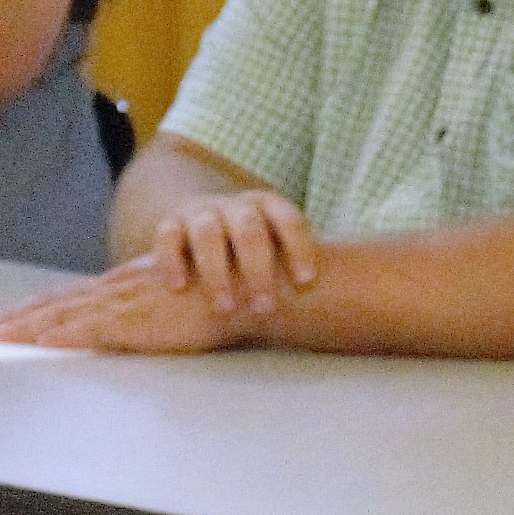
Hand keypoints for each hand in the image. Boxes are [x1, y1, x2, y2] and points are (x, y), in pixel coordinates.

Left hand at [0, 260, 260, 354]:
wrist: (256, 289)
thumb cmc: (221, 303)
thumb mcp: (176, 310)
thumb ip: (150, 319)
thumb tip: (128, 334)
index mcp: (125, 290)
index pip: (70, 298)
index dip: (35, 310)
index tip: (4, 322)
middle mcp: (121, 291)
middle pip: (59, 302)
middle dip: (20, 317)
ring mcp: (130, 304)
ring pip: (68, 313)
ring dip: (31, 326)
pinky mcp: (146, 319)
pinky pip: (97, 328)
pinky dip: (68, 332)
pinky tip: (45, 340)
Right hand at [147, 188, 319, 319]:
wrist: (202, 219)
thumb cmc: (252, 248)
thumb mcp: (276, 244)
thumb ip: (296, 264)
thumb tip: (346, 303)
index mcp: (268, 206)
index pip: (289, 220)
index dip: (299, 246)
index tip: (306, 281)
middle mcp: (236, 207)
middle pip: (249, 229)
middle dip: (258, 268)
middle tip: (265, 307)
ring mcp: (201, 213)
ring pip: (207, 233)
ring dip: (217, 271)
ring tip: (225, 307)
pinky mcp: (170, 223)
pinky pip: (167, 236)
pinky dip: (171, 260)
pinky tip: (179, 287)